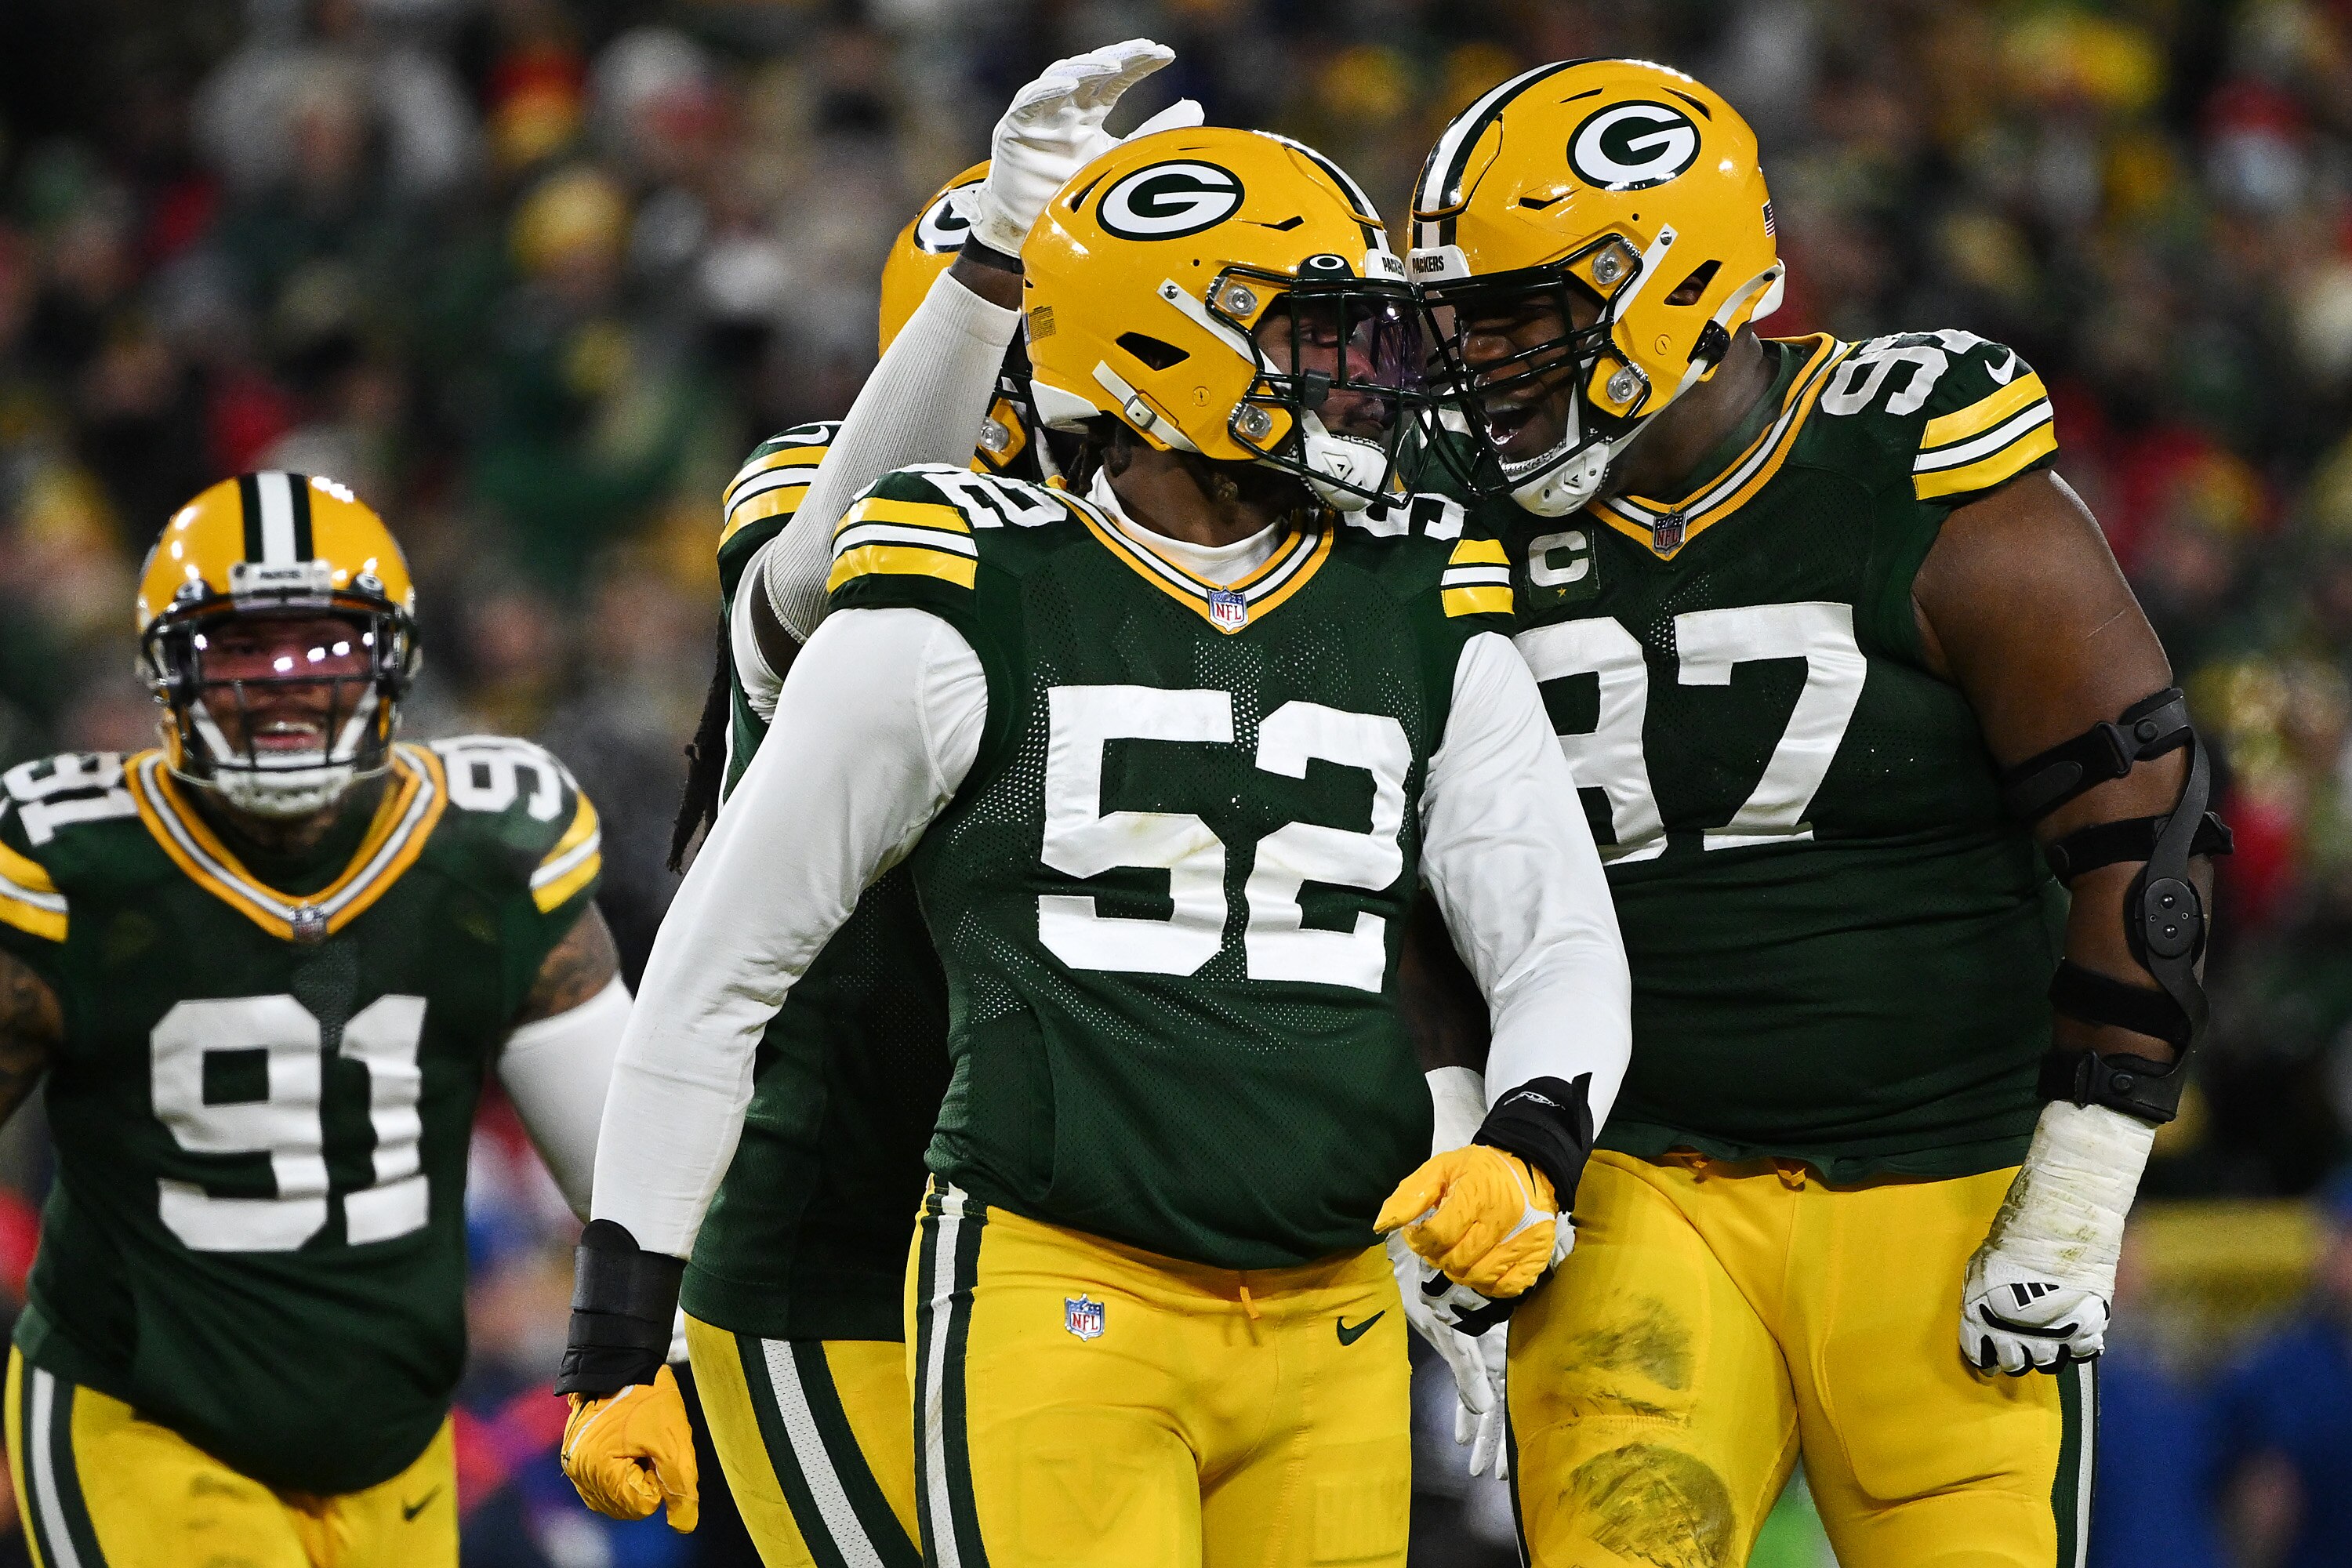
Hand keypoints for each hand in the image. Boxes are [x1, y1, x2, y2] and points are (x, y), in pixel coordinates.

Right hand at [561, 1364, 699, 1531]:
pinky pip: (602, 1485)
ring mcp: (574, 1464)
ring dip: (632, 1477)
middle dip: (644, 1480)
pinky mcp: (575, 1456)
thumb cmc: (648, 1396)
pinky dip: (620, 1474)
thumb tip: (683, 1525)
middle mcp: (578, 1472)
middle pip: (625, 1506)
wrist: (621, 1361)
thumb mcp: (673, 1440)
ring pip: (614, 1498)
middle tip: (648, 1445)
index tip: (656, 1450)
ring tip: (637, 1444)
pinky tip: (628, 1448)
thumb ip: (681, 1485)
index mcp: (598, 1469)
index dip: (658, 1480)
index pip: (641, 1506)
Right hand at [958, 40, 1202, 255]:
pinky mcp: (1014, 129)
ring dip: (1087, 68)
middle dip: (1119, 56)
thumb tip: (1196, 107)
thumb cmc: (1075, 194)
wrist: (1037, 231)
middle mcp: (1063, 107)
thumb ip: (1153, 134)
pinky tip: (1071, 83)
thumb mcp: (1122, 159)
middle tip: (1147, 48)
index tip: (1167, 55)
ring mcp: (1039, 115)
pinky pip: (1029, 102)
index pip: (1116, 79)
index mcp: (1087, 112)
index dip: (1139, 64)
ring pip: (1061, 77)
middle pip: (1092, 71)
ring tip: (1115, 63)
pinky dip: (1048, 91)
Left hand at [1376, 1144, 1559, 1298]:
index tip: (1417, 1232)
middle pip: (1456, 1260)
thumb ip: (1410, 1196)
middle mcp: (1501, 1220)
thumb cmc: (1479, 1170)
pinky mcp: (1537, 1257)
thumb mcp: (1440, 1169)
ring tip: (1457, 1254)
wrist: (1530, 1167)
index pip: (1438, 1235)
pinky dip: (1488, 1284)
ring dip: (1459, 1271)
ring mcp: (1523, 1241)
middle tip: (1439, 1244)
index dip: (1419, 1240)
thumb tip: (1381, 1225)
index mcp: (1475, 1195)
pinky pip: (1507, 1287)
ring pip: (1478, 1277)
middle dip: (1438, 1256)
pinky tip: (1480, 1267)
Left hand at [1389, 1234, 1508, 1478]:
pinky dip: (1467, 1410)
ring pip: (1488, 1399)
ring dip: (1482, 1432)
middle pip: (1501, 1407)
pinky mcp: (1466, 1348)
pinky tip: (1461, 1433)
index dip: (1502, 1439)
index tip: (1498, 1470)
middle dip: (1494, 1443)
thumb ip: (1469, 1368)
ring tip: (1474, 1464)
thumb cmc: (1435, 1288)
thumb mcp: (1450, 1329)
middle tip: (1489, 1474)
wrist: (1422, 1254)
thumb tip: (1485, 1409)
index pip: (1506, 1406)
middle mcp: (1497, 1354)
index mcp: (1500, 1351)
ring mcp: (1483, 1352)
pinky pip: (1471, 1385)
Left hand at [1955, 1100, 2149, 1375]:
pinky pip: (2083, 1353)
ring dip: (2046, 1353)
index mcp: (1982, 1319)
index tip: (1990, 1361)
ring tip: (2048, 1338)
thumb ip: (1980, 1296)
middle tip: (2020, 1347)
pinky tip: (2075, 1333)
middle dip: (2015, 1358)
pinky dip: (2079, 1346)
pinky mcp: (2086, 1331)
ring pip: (2048, 1363)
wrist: (2057, 1226)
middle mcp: (2014, 1336)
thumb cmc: (2012, 1239)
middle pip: (2015, 1365)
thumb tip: (1980, 1315)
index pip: (1978, 1355)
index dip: (1985, 1360)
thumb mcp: (1981, 1267)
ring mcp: (2052, 1337)